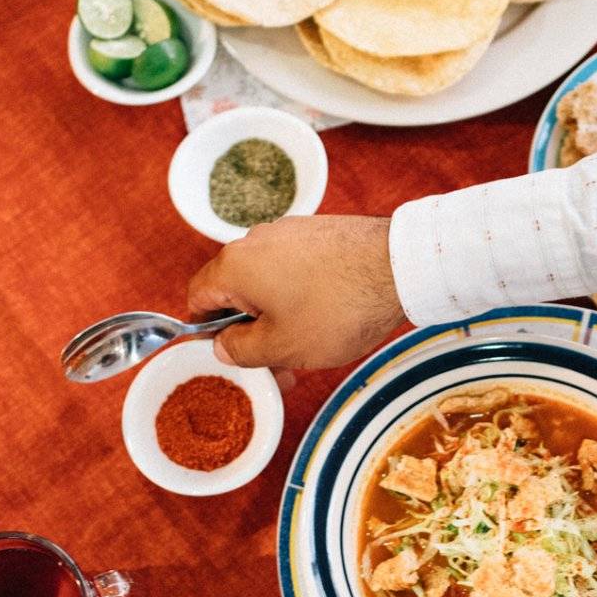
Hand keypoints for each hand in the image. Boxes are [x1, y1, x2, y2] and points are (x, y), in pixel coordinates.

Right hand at [186, 215, 403, 369]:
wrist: (399, 267)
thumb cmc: (337, 309)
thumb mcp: (282, 346)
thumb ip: (242, 350)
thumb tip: (223, 345)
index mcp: (234, 265)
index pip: (198, 296)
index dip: (207, 329)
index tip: (230, 351)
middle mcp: (255, 240)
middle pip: (235, 289)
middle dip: (250, 330)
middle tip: (275, 365)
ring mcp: (288, 231)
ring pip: (267, 280)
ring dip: (277, 315)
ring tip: (307, 347)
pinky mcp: (317, 231)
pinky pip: (294, 267)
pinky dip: (299, 293)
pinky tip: (326, 317)